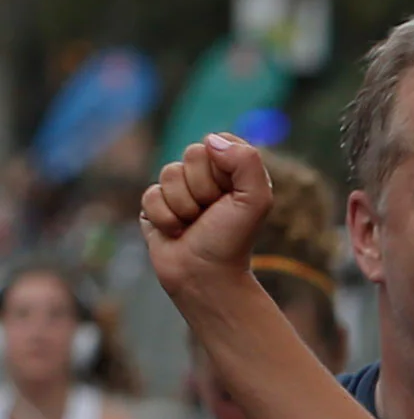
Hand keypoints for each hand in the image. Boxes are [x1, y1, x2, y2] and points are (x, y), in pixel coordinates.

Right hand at [139, 133, 273, 306]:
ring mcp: (179, 189)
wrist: (205, 278)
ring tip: (194, 226)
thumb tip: (210, 140)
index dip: (222, 168)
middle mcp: (205, 177)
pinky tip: (176, 233)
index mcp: (232, 171)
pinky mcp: (156, 205)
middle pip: (191, 155)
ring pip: (169, 173)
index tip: (230, 195)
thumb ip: (246, 161)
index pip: (217, 142)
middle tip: (211, 214)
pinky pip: (151, 195)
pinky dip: (165, 218)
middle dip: (202, 189)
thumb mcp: (256, 200)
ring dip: (184, 206)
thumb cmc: (232, 242)